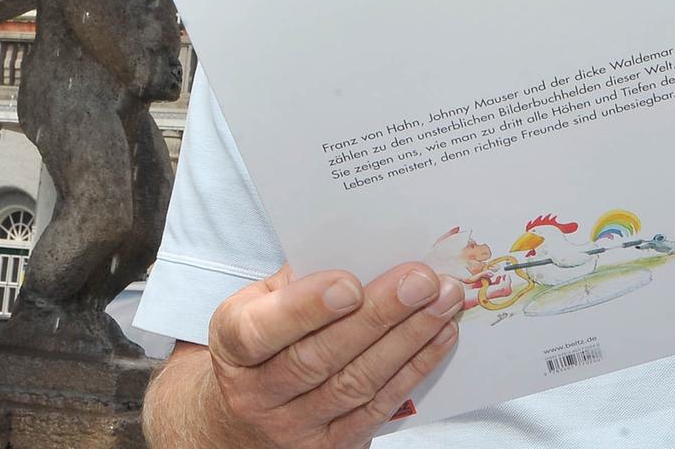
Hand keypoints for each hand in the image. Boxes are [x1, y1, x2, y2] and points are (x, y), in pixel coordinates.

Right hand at [203, 262, 463, 447]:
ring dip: (408, 340)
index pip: (261, 331)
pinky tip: (439, 337)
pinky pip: (377, 409)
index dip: (305, 308)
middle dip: (378, 316)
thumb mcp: (259, 306)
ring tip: (443, 302)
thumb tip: (360, 247)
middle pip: (319, 358)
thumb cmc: (262, 342)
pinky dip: (413, 369)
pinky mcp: (331, 448)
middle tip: (421, 281)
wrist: (243, 419)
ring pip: (356, 384)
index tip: (349, 284)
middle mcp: (257, 393)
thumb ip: (297, 280)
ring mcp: (294, 427)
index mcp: (232, 345)